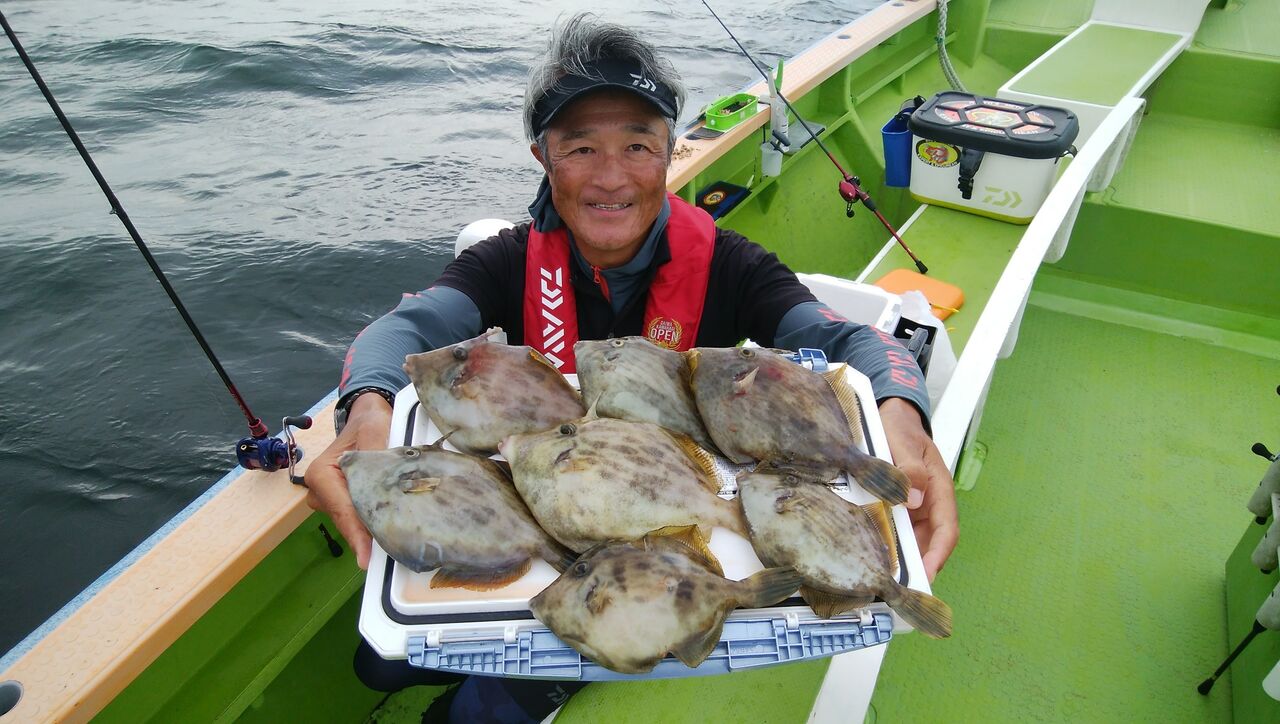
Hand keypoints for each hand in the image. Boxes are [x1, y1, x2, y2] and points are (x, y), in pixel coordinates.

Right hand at [304, 392, 392, 568]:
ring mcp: (331, 500)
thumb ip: (376, 457)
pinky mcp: (344, 504)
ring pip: (355, 522)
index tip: (367, 559)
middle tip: (397, 548)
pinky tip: (394, 525)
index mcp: (322, 475)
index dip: (358, 534)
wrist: (367, 417)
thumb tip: (384, 482)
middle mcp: (321, 492)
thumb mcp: (375, 432)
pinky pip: (359, 518)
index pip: (344, 510)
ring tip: (400, 536)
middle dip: (371, 534)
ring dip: (374, 528)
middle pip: (349, 521)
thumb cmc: (369, 423)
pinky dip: (375, 521)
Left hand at [877, 398, 957, 580]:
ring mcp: (913, 505)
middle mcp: (928, 502)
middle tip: (897, 586)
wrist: (891, 414)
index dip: (937, 555)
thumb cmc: (901, 426)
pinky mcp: (896, 504)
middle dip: (915, 564)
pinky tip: (870, 552)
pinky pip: (894, 527)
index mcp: (938, 489)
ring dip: (899, 556)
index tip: (926, 574)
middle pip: (927, 541)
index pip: (946, 530)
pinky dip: (886, 542)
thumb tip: (913, 498)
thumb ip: (909, 467)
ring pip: (910, 538)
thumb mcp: (903, 441)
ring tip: (881, 576)